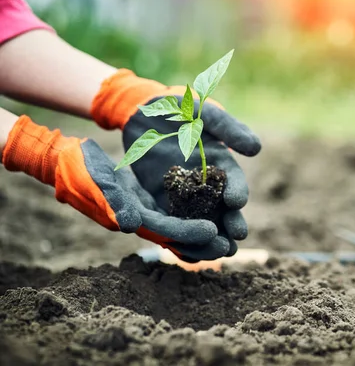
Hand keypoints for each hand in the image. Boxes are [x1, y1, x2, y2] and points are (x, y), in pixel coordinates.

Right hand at [2, 116, 227, 259]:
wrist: (68, 162)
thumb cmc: (80, 170)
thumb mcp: (96, 181)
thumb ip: (113, 202)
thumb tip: (130, 225)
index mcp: (130, 218)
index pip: (165, 231)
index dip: (189, 234)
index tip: (215, 233)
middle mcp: (141, 220)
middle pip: (178, 236)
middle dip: (204, 243)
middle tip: (232, 247)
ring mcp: (146, 212)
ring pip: (180, 227)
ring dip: (204, 235)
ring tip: (231, 239)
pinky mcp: (148, 201)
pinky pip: (176, 212)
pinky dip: (194, 217)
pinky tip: (215, 215)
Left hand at [91, 70, 260, 260]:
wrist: (143, 111)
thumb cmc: (179, 108)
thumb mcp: (205, 113)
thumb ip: (229, 129)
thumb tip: (257, 149)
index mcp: (221, 163)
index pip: (234, 181)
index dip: (237, 191)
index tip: (237, 202)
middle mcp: (206, 182)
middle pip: (222, 209)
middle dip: (230, 224)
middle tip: (235, 240)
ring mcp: (185, 193)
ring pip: (200, 220)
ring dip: (209, 237)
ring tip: (217, 252)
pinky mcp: (162, 199)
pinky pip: (173, 221)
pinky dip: (180, 237)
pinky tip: (184, 251)